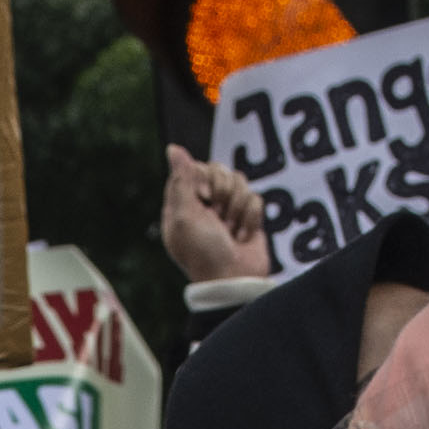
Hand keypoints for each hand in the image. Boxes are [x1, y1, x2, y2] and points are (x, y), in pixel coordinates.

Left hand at [160, 147, 272, 285]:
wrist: (234, 280)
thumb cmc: (204, 253)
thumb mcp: (185, 217)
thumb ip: (181, 180)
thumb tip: (173, 149)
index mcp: (183, 204)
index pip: (194, 168)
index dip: (204, 177)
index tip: (205, 197)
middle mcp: (204, 204)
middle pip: (219, 170)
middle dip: (223, 191)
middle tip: (219, 215)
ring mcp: (227, 210)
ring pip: (239, 181)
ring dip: (237, 207)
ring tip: (231, 230)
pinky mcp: (248, 217)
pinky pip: (255, 198)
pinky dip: (250, 218)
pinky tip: (243, 236)